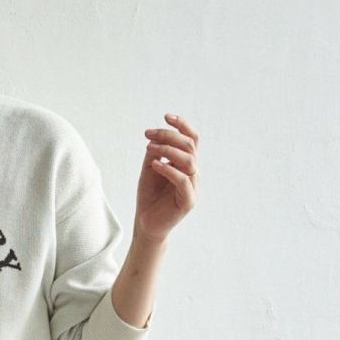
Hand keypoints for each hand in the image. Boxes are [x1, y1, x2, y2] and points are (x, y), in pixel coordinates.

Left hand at [134, 112, 198, 243]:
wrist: (146, 223)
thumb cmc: (149, 196)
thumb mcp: (149, 168)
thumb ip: (155, 153)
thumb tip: (156, 136)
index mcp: (186, 163)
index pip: (192, 138)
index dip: (182, 125)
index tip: (166, 116)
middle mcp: (193, 172)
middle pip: (189, 145)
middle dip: (169, 136)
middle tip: (148, 134)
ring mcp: (192, 186)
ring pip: (189, 160)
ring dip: (168, 150)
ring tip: (149, 148)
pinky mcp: (188, 201)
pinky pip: (183, 180)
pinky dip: (168, 169)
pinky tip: (154, 165)